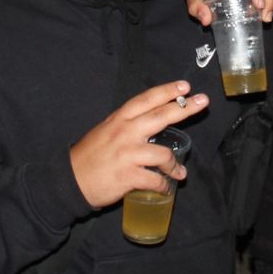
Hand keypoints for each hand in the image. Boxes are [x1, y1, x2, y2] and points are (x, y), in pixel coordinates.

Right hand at [69, 81, 209, 208]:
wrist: (69, 180)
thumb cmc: (90, 156)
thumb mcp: (105, 131)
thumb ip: (127, 126)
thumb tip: (151, 123)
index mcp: (119, 119)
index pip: (146, 100)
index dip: (166, 91)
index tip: (185, 86)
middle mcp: (125, 132)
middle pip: (160, 116)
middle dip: (185, 108)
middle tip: (203, 102)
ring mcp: (127, 154)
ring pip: (163, 154)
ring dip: (175, 165)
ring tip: (179, 173)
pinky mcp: (128, 176)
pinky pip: (155, 179)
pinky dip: (163, 185)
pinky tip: (165, 187)